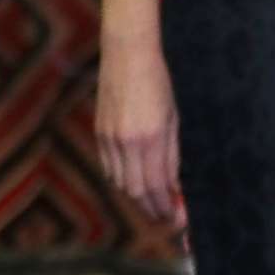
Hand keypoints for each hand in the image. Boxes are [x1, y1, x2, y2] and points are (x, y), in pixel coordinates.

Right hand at [95, 37, 184, 225]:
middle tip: (166, 217)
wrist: (127, 55)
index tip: (176, 219)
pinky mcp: (99, 134)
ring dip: (137, 197)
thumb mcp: (173, 117)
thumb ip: (172, 153)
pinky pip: (109, 168)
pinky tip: (135, 182)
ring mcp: (109, 139)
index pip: (156, 186)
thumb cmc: (158, 83)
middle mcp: (127, 143)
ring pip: (120, 182)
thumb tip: (174, 184)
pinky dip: (122, 180)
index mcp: (150, 138)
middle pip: (136, 191)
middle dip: (152, 208)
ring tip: (154, 203)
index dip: (165, 206)